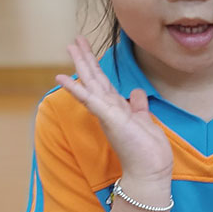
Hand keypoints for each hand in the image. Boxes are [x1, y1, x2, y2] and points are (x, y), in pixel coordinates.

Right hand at [56, 36, 172, 182]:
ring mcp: (106, 114)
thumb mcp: (143, 120)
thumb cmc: (147, 151)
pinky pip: (89, 100)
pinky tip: (63, 77)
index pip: (103, 82)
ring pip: (90, 84)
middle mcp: (108, 109)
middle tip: (74, 40)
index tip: (87, 49)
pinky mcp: (109, 118)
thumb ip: (138, 105)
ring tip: (70, 46)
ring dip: (80, 64)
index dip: (95, 65)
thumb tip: (136, 91)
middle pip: (93, 79)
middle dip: (85, 58)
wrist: (150, 171)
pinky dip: (75, 89)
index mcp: (116, 108)